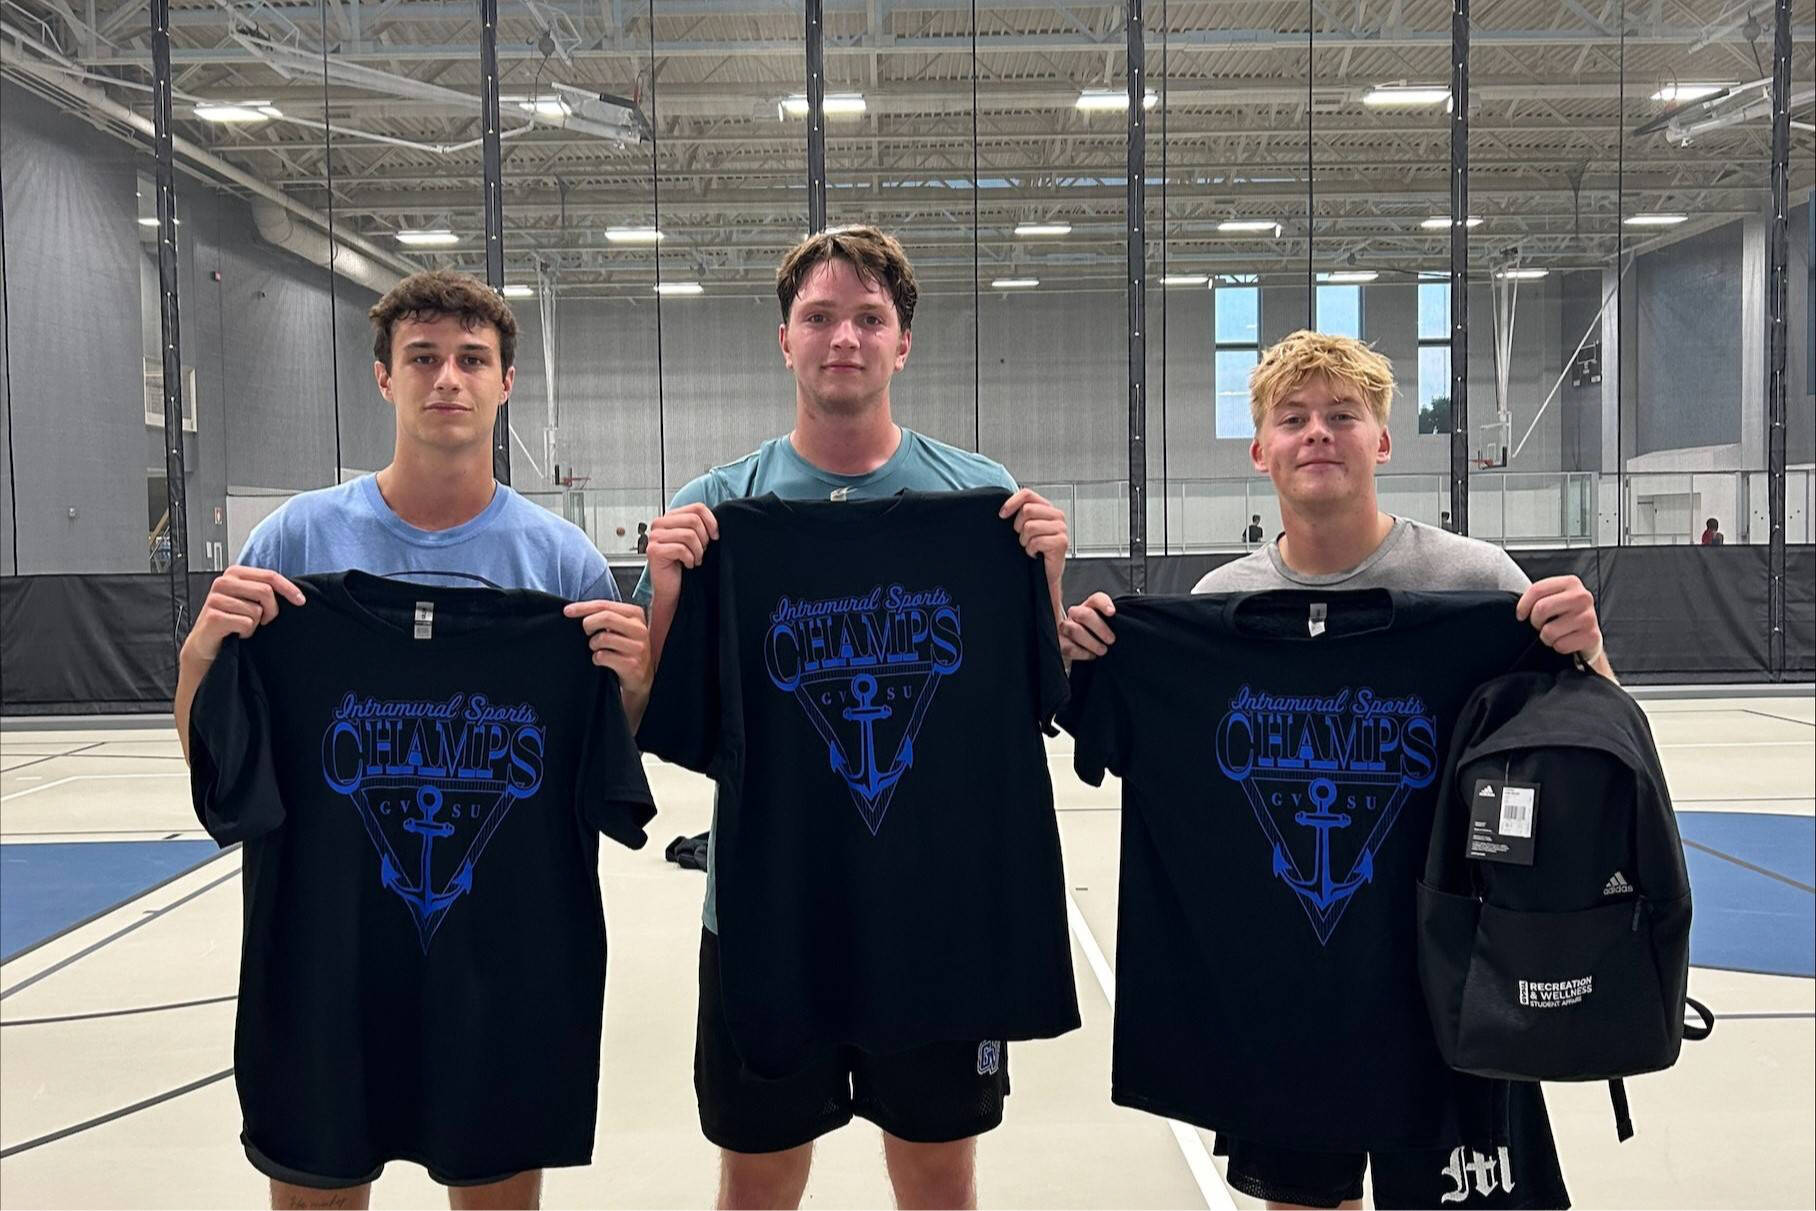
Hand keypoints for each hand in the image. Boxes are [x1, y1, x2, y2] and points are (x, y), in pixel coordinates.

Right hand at [183, 565, 303, 665]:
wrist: (207, 641)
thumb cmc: (231, 619)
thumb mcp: (249, 599)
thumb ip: (264, 590)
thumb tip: (294, 593)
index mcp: (234, 573)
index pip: (269, 575)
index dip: (288, 588)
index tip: (300, 601)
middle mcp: (223, 582)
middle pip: (265, 591)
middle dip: (271, 610)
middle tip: (264, 620)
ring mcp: (215, 598)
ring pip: (256, 610)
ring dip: (255, 623)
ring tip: (242, 625)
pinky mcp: (213, 616)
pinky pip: (246, 623)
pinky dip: (246, 632)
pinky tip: (236, 632)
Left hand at [563, 599, 652, 693]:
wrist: (641, 674)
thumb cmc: (625, 647)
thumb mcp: (620, 626)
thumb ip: (604, 615)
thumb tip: (573, 610)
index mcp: (636, 614)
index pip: (605, 605)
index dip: (583, 607)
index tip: (567, 611)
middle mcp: (639, 629)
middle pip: (606, 618)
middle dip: (588, 624)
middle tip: (586, 632)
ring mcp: (638, 647)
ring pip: (603, 638)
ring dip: (593, 644)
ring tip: (597, 648)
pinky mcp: (632, 664)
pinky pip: (603, 656)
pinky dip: (596, 658)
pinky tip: (601, 660)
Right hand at [644, 503, 717, 604]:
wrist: (672, 588)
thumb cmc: (683, 565)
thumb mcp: (694, 540)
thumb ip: (699, 525)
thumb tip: (715, 521)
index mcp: (670, 517)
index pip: (696, 508)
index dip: (711, 522)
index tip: (714, 536)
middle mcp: (659, 524)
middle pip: (693, 520)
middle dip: (703, 538)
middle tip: (701, 551)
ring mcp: (654, 537)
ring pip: (689, 535)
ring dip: (697, 551)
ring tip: (694, 559)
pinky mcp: (654, 551)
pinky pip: (681, 549)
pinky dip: (689, 559)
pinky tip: (687, 564)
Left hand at [1001, 488, 1068, 595]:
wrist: (1044, 574)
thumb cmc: (1034, 550)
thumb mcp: (1024, 528)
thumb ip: (1020, 513)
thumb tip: (1003, 508)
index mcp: (1047, 508)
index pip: (1027, 494)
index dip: (1012, 503)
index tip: (1002, 515)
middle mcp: (1056, 515)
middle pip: (1027, 510)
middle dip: (1019, 527)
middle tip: (1024, 538)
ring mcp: (1061, 528)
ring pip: (1030, 526)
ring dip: (1025, 540)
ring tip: (1031, 546)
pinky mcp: (1061, 542)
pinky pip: (1037, 541)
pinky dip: (1031, 550)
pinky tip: (1036, 553)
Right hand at [1060, 592, 1116, 661]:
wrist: (1077, 649)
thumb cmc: (1095, 637)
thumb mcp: (1106, 627)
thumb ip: (1114, 623)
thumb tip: (1126, 625)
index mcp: (1089, 607)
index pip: (1096, 599)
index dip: (1104, 603)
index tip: (1112, 613)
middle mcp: (1075, 615)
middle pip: (1084, 614)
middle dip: (1100, 628)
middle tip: (1111, 640)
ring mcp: (1065, 628)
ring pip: (1074, 630)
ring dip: (1091, 642)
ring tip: (1102, 650)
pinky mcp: (1059, 643)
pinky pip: (1069, 647)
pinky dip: (1082, 653)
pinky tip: (1091, 655)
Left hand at [1516, 575, 1603, 664]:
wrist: (1588, 634)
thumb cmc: (1564, 615)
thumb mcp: (1553, 598)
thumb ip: (1538, 595)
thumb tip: (1516, 605)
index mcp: (1571, 582)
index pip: (1537, 590)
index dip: (1523, 605)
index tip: (1521, 615)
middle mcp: (1583, 596)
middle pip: (1541, 609)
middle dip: (1535, 621)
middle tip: (1539, 625)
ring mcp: (1589, 616)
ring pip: (1549, 631)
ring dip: (1546, 637)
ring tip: (1554, 633)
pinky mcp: (1592, 636)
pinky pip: (1561, 645)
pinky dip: (1558, 646)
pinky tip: (1565, 640)